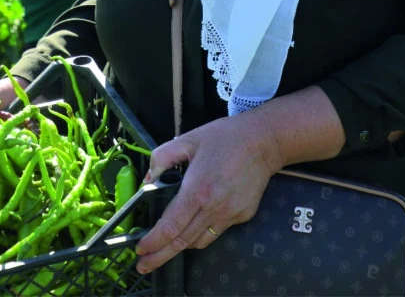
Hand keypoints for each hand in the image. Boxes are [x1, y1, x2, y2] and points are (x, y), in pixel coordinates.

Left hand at [134, 112, 282, 273]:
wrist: (264, 141)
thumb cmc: (226, 138)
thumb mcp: (188, 140)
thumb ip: (162, 158)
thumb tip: (148, 180)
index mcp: (198, 190)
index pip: (170, 227)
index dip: (153, 242)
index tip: (140, 249)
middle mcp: (214, 208)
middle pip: (182, 242)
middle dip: (159, 256)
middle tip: (144, 266)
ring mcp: (230, 215)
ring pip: (199, 242)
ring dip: (181, 245)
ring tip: (166, 245)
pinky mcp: (242, 216)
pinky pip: (216, 231)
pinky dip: (202, 232)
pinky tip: (196, 221)